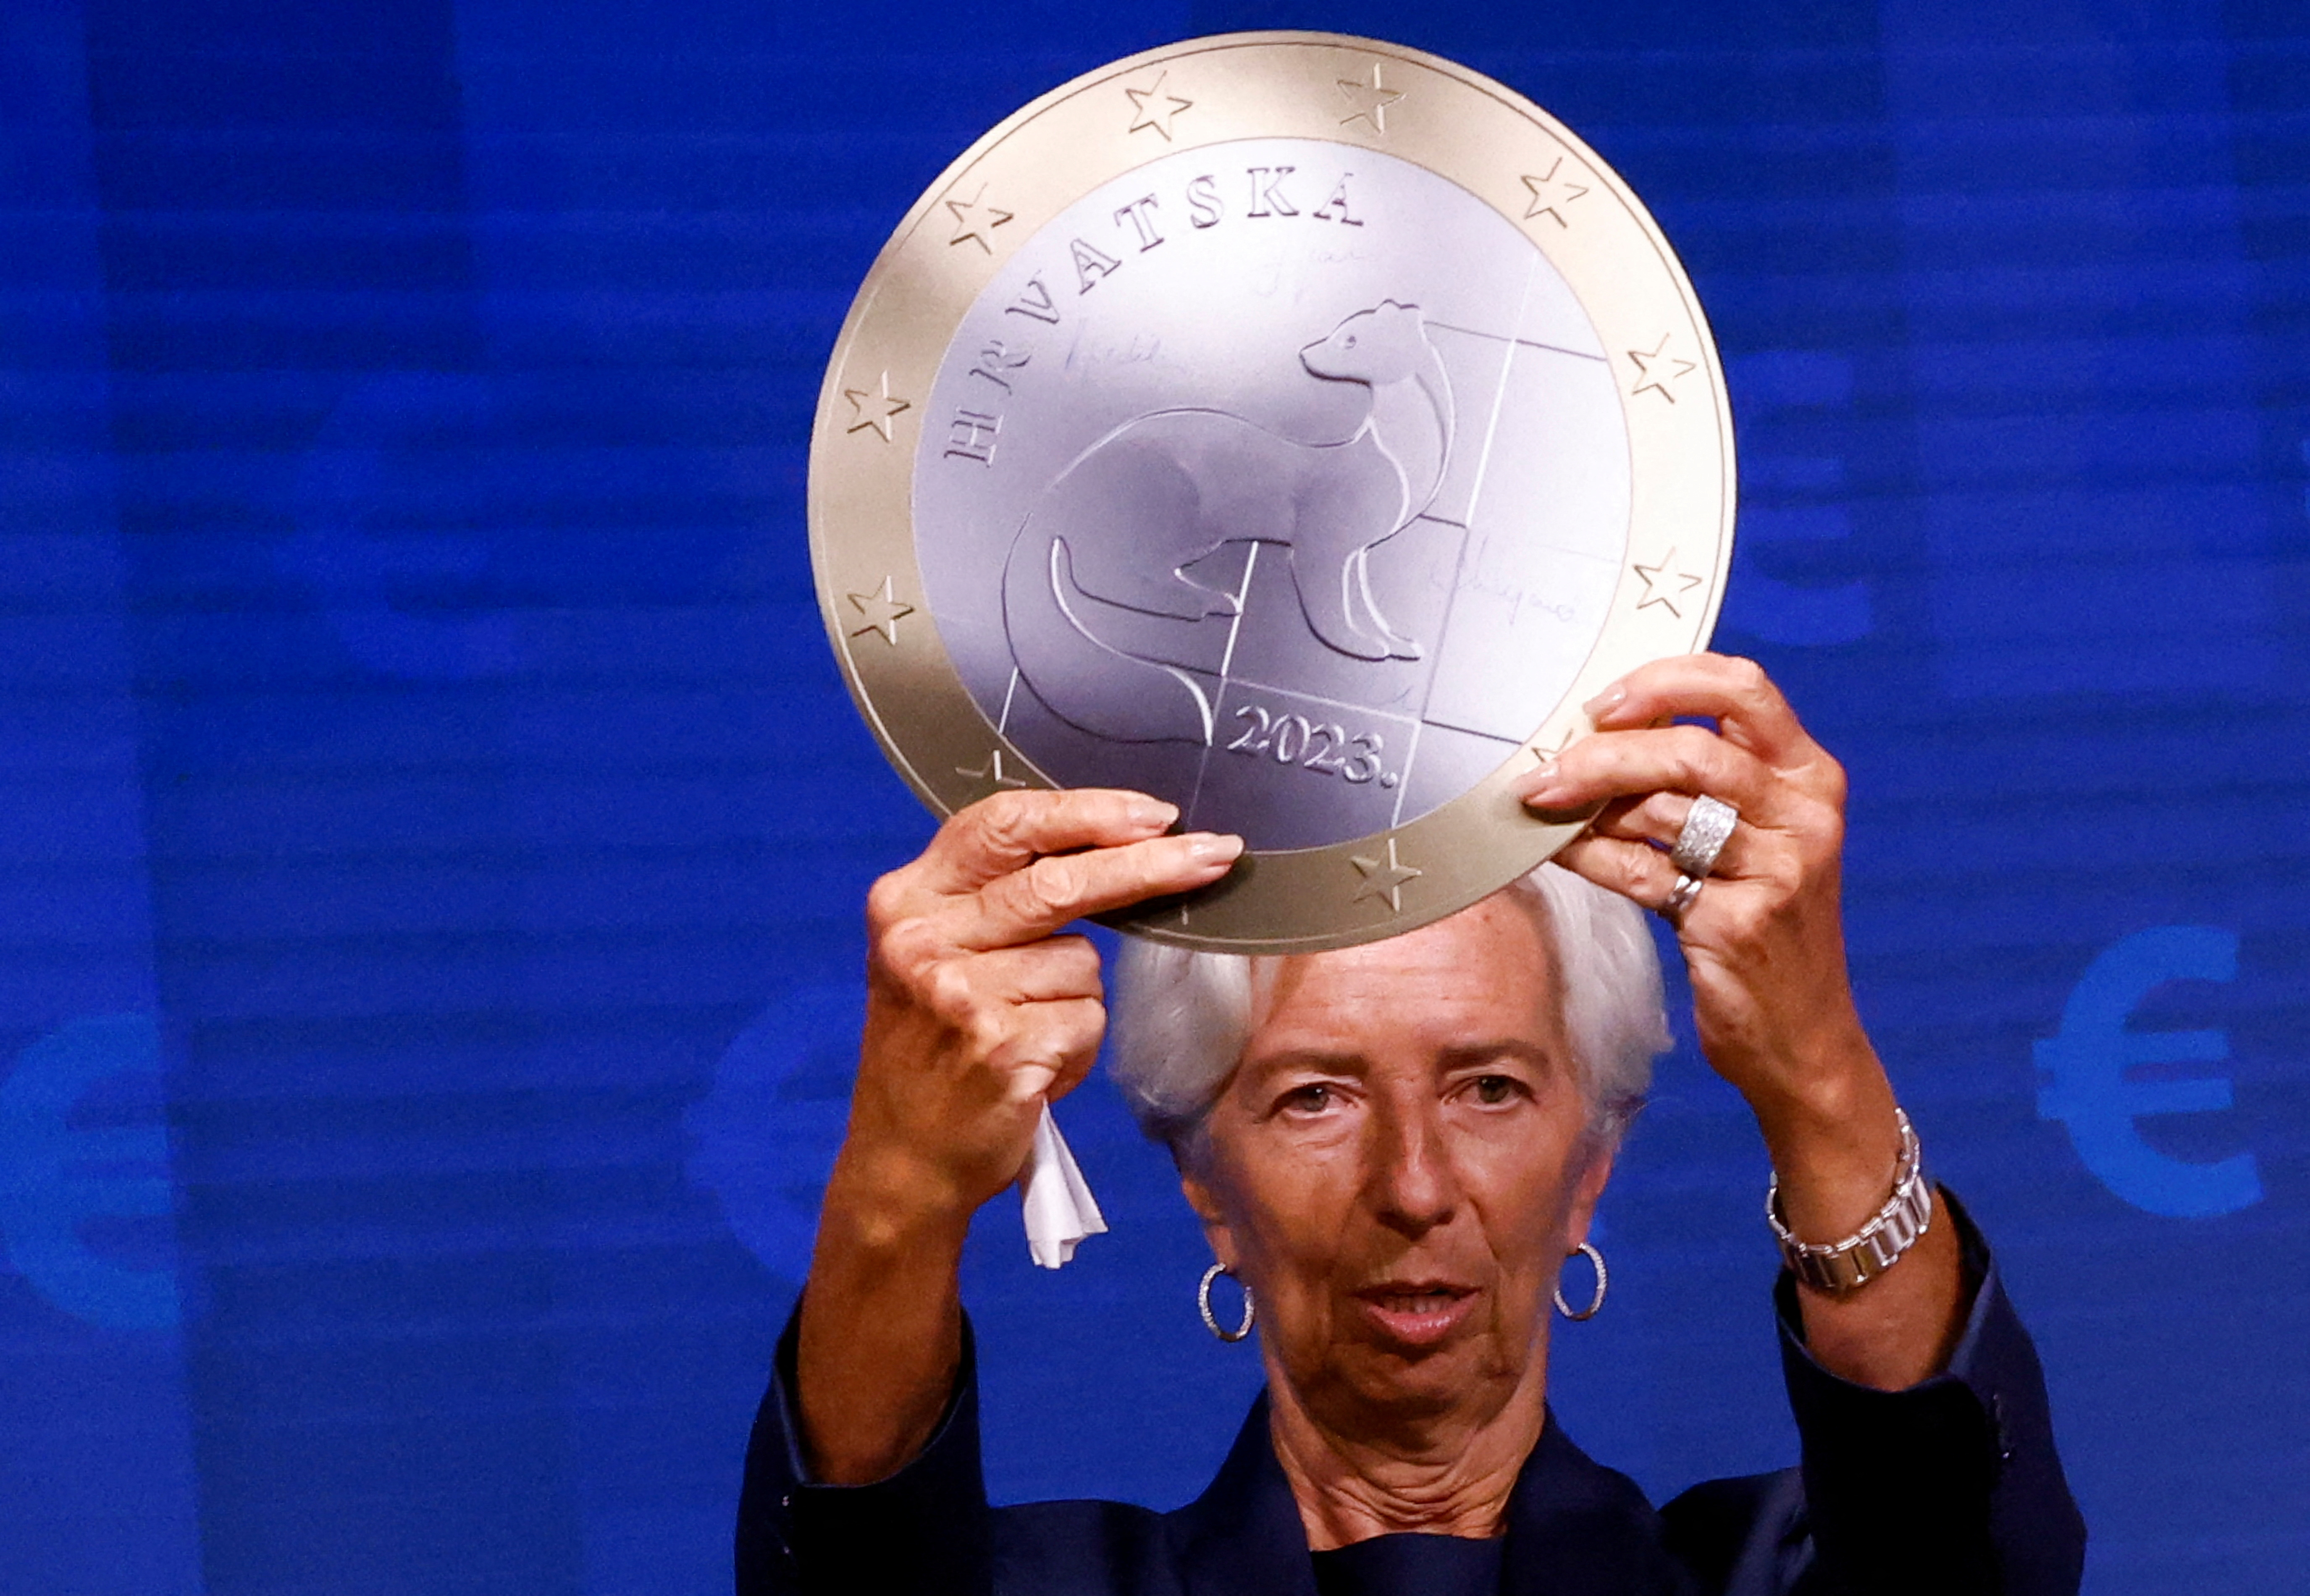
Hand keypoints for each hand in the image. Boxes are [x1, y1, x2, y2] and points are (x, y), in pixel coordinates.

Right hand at [800, 788, 1241, 1482]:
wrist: (904, 1160)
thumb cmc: (937, 1049)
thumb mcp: (940, 955)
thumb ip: (998, 897)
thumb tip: (1120, 843)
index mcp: (906, 900)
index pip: (1002, 823)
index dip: (1085, 811)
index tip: (1156, 814)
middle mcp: (922, 939)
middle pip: (1059, 881)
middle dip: (1149, 866)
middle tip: (1216, 852)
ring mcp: (958, 994)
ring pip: (1083, 963)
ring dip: (1079, 1000)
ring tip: (1030, 1036)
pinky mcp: (1000, 1046)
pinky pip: (1086, 1021)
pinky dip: (1078, 1046)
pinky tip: (1036, 1070)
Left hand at [1515, 655, 1962, 1386]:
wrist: (1803, 1041)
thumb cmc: (1766, 929)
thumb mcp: (1756, 842)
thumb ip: (1701, 785)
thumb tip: (1592, 738)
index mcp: (1811, 777)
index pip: (1744, 686)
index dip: (1665, 681)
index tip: (1603, 702)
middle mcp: (1804, 815)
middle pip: (1690, 749)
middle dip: (1605, 752)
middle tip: (1547, 766)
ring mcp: (1777, 871)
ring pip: (1661, 809)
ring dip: (1588, 804)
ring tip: (1544, 807)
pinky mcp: (1738, 924)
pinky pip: (1643, 872)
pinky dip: (1592, 856)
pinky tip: (1561, 851)